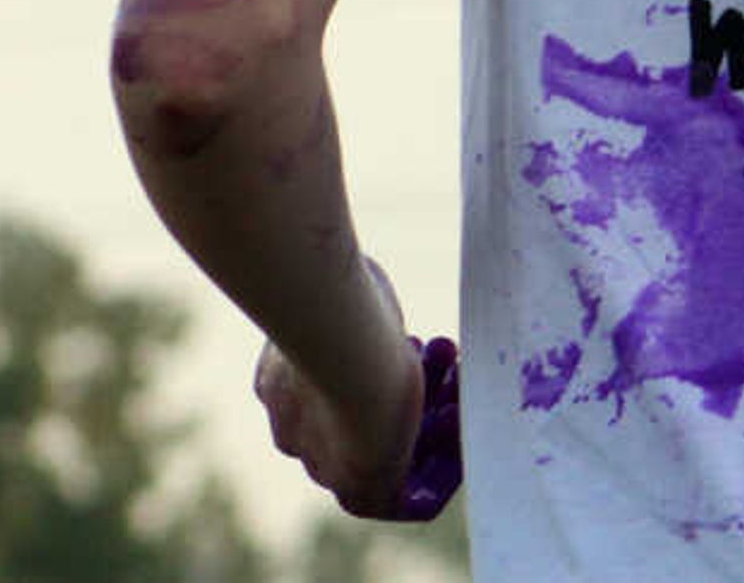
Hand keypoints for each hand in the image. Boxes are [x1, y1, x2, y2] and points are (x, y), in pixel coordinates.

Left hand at [254, 262, 447, 518]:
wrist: (342, 351)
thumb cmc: (346, 306)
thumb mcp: (352, 284)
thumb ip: (353, 282)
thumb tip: (346, 247)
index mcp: (282, 385)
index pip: (330, 392)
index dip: (384, 368)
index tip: (418, 343)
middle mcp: (294, 430)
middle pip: (356, 424)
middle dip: (410, 393)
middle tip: (447, 361)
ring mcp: (322, 462)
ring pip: (378, 453)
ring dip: (428, 424)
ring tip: (461, 385)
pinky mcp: (357, 489)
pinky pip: (395, 496)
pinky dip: (431, 473)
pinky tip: (458, 445)